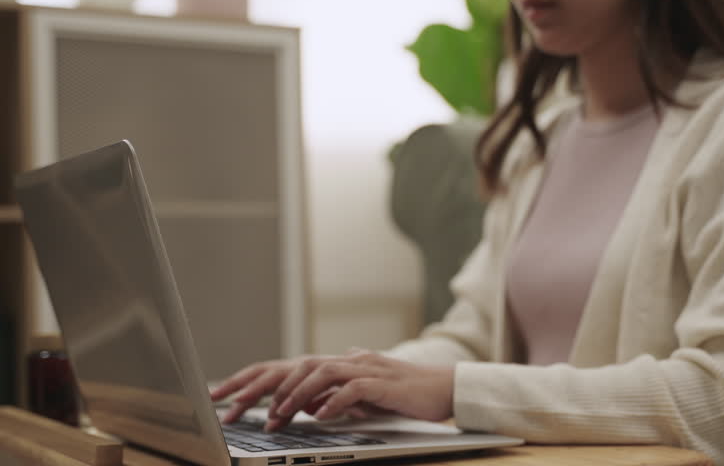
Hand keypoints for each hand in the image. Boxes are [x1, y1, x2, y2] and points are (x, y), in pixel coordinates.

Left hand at [211, 350, 454, 430]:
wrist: (445, 388)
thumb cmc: (404, 394)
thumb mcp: (362, 395)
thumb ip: (336, 395)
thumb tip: (309, 405)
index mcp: (339, 363)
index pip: (288, 367)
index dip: (254, 380)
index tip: (225, 397)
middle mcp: (348, 360)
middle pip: (296, 365)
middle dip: (261, 386)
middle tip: (233, 407)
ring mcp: (366, 368)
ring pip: (321, 374)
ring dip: (295, 396)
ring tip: (278, 417)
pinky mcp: (384, 382)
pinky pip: (353, 389)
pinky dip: (334, 403)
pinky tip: (320, 417)